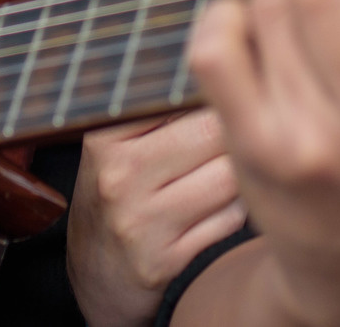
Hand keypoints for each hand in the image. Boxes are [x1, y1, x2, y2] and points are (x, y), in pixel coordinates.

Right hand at [69, 112, 244, 326]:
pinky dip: (238, 209)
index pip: (180, 94)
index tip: (225, 94)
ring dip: (243, 172)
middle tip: (242, 133)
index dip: (214, 92)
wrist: (96, 271)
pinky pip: (230, 218)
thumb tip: (224, 68)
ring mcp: (140, 222)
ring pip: (230, 177)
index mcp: (105, 136)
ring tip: (231, 170)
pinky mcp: (163, 261)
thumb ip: (160, 107)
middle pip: (214, 131)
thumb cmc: (119, 190)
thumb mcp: (117, 143)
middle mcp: (118, 176)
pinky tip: (222, 206)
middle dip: (236, 130)